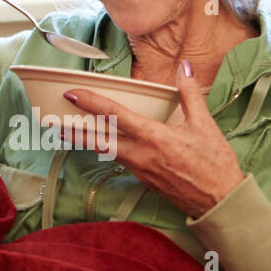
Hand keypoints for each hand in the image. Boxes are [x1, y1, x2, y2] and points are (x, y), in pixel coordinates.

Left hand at [61, 60, 246, 218]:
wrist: (220, 202)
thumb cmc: (215, 164)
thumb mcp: (205, 125)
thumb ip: (190, 94)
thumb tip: (185, 67)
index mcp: (154, 137)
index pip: (115, 115)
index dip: (90, 103)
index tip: (71, 94)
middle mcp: (141, 155)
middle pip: (98, 140)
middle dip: (73, 131)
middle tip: (51, 123)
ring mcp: (140, 170)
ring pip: (107, 152)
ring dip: (87, 142)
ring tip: (68, 133)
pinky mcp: (144, 181)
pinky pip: (121, 161)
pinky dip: (107, 151)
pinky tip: (104, 146)